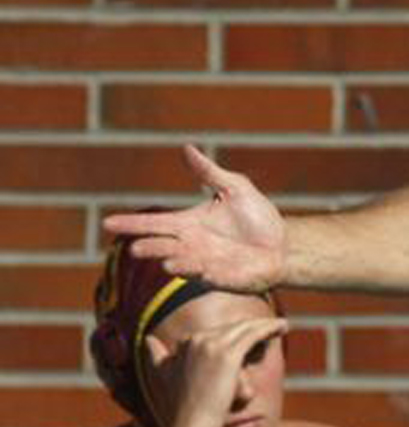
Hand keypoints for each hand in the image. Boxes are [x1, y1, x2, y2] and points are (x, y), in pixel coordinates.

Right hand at [102, 146, 286, 292]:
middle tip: (135, 247)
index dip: (131, 224)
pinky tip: (184, 267)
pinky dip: (194, 271)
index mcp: (188, 224)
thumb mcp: (236, 189)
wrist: (284, 244)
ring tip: (163, 259)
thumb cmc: (258, 218)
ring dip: (170, 261)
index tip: (107, 223)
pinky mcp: (220, 279)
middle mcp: (190, 245)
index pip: (154, 224)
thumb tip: (187, 147)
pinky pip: (203, 276)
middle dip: (148, 247)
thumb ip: (210, 173)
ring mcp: (203, 264)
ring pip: (178, 263)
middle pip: (161, 246)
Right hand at [144, 316, 287, 426]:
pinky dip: (270, 328)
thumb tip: (147, 340)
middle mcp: (197, 339)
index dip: (238, 332)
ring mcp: (212, 345)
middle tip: (274, 326)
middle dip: (254, 327)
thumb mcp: (165, 378)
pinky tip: (282, 327)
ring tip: (282, 326)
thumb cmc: (183, 409)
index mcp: (186, 343)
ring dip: (266, 325)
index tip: (253, 332)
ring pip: (246, 328)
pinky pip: (254, 334)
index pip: (219, 331)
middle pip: (234, 328)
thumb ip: (157, 358)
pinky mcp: (228, 354)